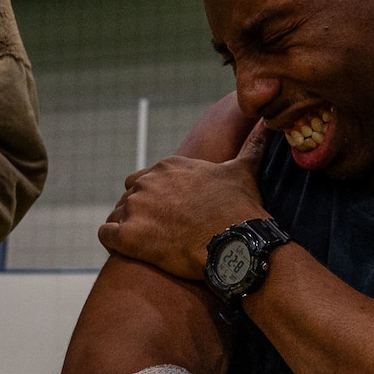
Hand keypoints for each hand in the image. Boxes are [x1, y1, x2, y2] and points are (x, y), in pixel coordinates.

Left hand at [99, 123, 270, 280]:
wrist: (236, 245)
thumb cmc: (240, 209)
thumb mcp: (244, 171)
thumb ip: (252, 144)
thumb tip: (268, 123)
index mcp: (169, 166)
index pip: (146, 178)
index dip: (156, 197)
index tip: (170, 213)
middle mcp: (147, 182)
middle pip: (131, 195)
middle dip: (141, 211)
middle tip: (159, 230)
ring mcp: (135, 208)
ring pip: (117, 214)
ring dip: (128, 226)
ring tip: (148, 243)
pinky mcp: (127, 236)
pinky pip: (105, 234)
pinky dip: (113, 241)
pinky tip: (129, 249)